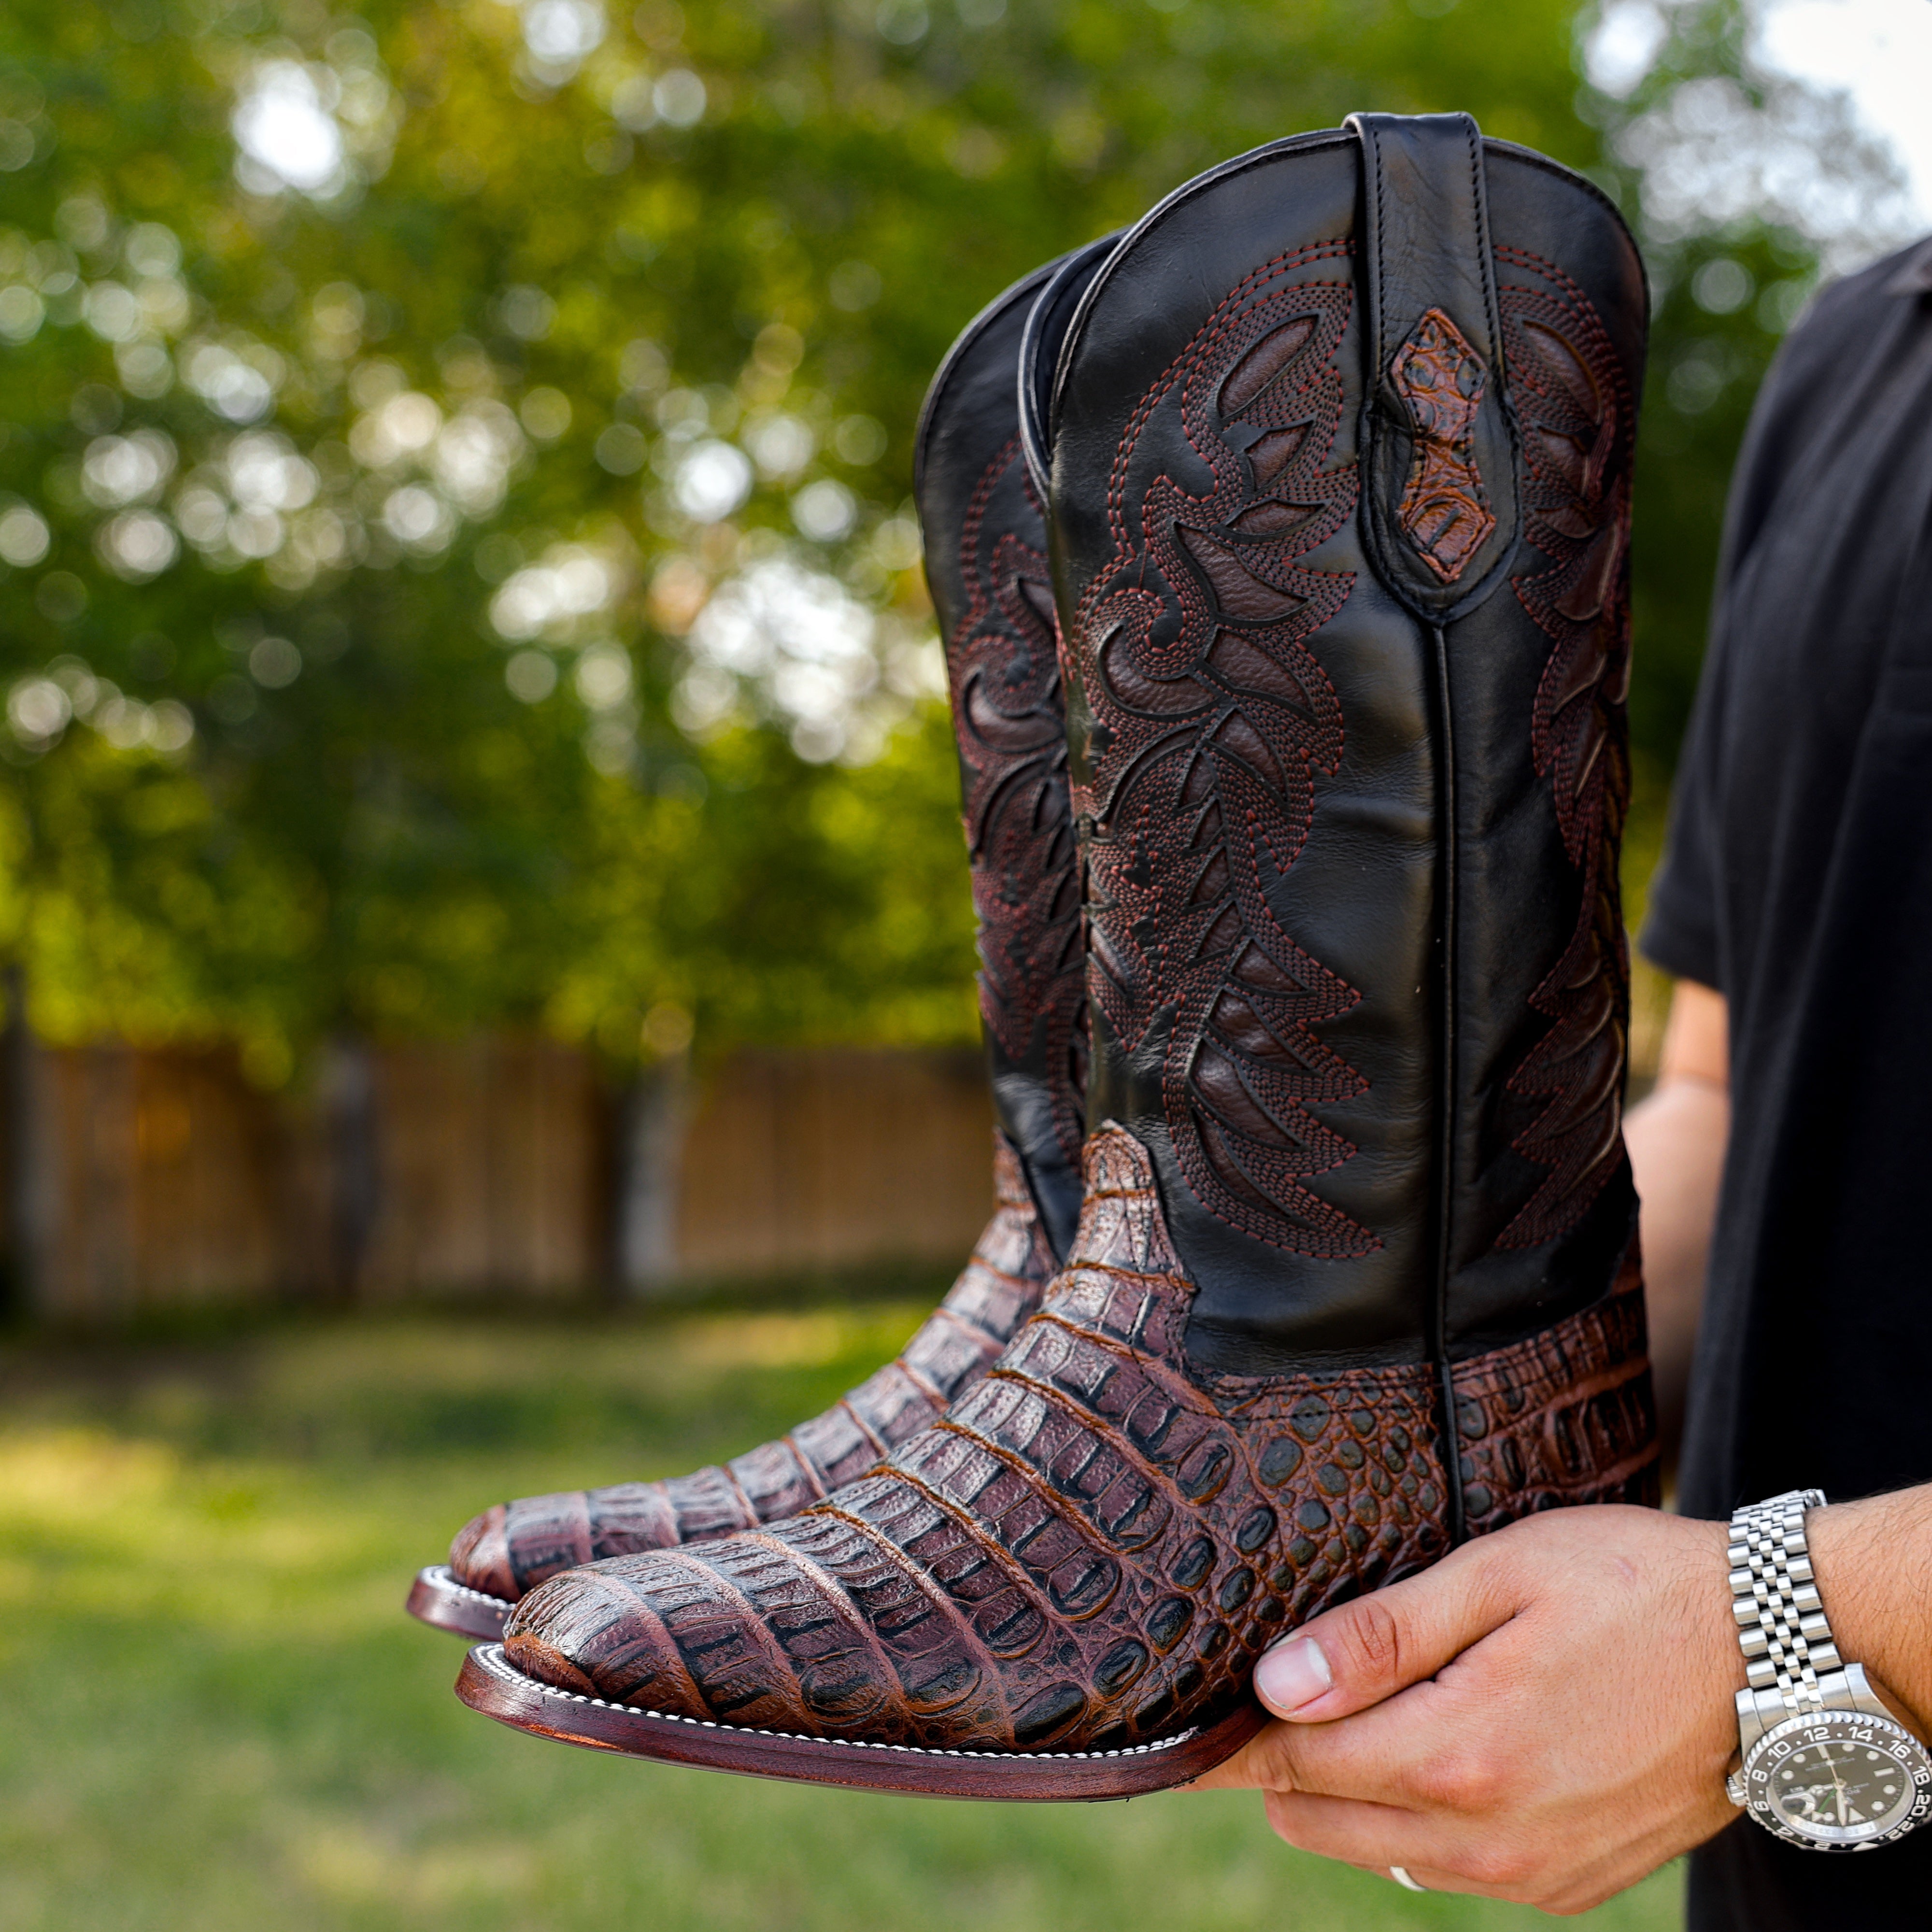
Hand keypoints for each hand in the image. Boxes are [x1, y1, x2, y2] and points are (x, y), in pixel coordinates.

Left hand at [1194, 1505, 1743, 1914]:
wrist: (1776, 1654)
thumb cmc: (1633, 1588)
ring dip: (1349, 1793)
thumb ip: (1380, 1635)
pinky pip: (1447, 1868)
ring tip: (1366, 1707)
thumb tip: (1276, 1683)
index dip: (1238, 1732)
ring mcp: (1531, 1876)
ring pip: (1378, 1852)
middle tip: (1288, 1686)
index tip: (1204, 1702)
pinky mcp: (1567, 1885)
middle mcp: (1488, 1842)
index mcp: (1460, 1758)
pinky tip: (1439, 1745)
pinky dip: (1418, 1818)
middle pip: (1318, 1823)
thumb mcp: (1497, 1575)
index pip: (1293, 1765)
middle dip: (1285, 1761)